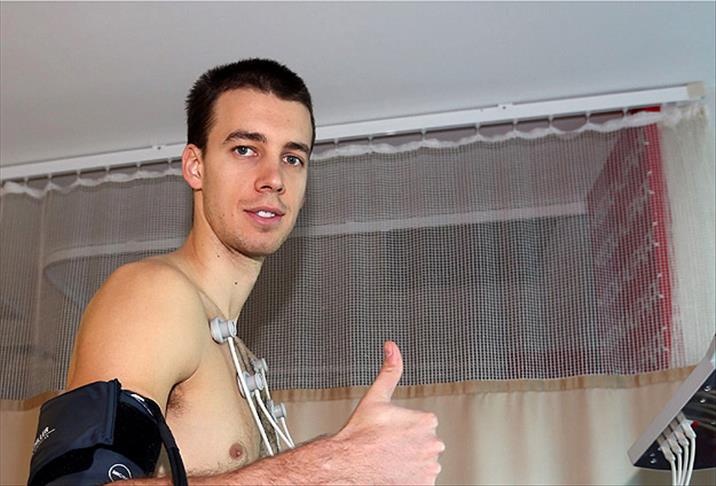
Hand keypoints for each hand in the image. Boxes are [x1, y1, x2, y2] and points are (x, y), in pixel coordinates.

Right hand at [334, 341, 444, 484]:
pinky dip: (411, 478)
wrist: (347, 465)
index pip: (423, 423)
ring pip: (423, 461)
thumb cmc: (360, 434)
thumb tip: (392, 347)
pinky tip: (394, 472)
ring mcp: (429, 468)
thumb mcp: (376, 396)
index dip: (405, 426)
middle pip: (424, 443)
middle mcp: (433, 445)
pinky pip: (421, 480)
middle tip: (388, 445)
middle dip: (409, 444)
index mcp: (426, 421)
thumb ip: (390, 370)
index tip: (390, 430)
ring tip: (389, 459)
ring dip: (410, 461)